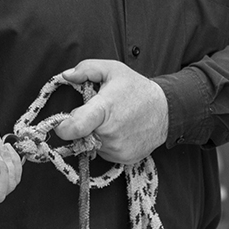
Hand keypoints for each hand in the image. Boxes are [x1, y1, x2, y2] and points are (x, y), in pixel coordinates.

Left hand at [54, 59, 168, 163]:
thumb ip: (86, 69)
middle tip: (97, 113)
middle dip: (82, 125)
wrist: (166, 110)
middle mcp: (109, 133)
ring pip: (91, 144)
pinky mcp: (124, 159)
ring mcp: (117, 149)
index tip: (62, 123)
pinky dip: (106, 143)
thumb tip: (66, 76)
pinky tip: (120, 130)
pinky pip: (104, 152)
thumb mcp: (112, 69)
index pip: (75, 127)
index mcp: (103, 110)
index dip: (63, 127)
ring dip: (95, 134)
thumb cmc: (136, 88)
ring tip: (112, 120)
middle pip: (80, 134)